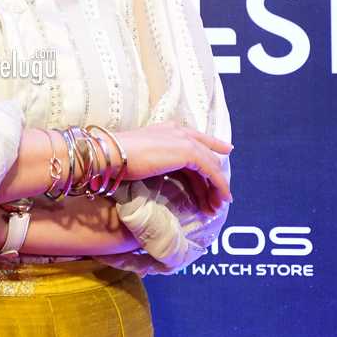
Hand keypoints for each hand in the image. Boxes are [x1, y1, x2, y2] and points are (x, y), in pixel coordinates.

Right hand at [107, 121, 232, 210]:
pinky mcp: (187, 151)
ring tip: (216, 207)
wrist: (110, 155)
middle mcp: (178, 131)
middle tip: (217, 200)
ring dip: (217, 188)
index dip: (212, 148)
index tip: (226, 152)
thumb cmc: (117, 160)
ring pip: (211, 165)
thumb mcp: (144, 159)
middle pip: (206, 156)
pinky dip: (218, 186)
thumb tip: (161, 174)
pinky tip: (220, 200)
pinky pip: (211, 171)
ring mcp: (184, 140)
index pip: (196, 141)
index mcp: (167, 129)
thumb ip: (158, 162)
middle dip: (214, 179)